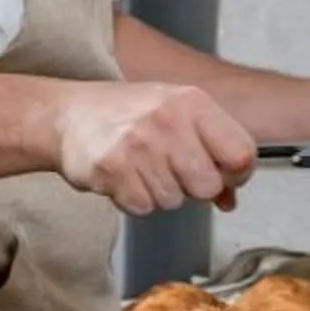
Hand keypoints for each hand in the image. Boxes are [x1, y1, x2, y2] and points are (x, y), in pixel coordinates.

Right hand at [51, 82, 258, 214]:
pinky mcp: (111, 169)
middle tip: (172, 171)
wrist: (67, 114)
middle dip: (193, 188)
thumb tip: (230, 199)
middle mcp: (167, 120)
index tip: (223, 176)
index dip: (236, 174)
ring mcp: (138, 144)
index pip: (242, 153)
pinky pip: (143, 207)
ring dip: (159, 193)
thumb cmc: (129, 114)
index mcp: (192, 102)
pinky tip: (123, 176)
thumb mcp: (177, 116)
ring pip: (174, 201)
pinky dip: (134, 199)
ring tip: (141, 167)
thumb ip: (211, 151)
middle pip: (208, 185)